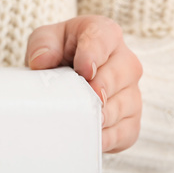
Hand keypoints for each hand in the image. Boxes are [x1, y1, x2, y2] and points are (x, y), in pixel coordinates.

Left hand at [25, 15, 143, 152]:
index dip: (94, 54)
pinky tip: (90, 139)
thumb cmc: (58, 53)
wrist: (65, 77)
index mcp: (104, 33)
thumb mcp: (45, 41)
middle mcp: (124, 60)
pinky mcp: (131, 119)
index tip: (83, 70)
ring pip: (127, 103)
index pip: (104, 38)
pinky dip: (109, 138)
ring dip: (105, 115)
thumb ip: (43, 44)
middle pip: (122, 71)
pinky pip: (127, 131)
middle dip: (104, 87)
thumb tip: (42, 61)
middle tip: (90, 100)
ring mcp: (131, 91)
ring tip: (85, 122)